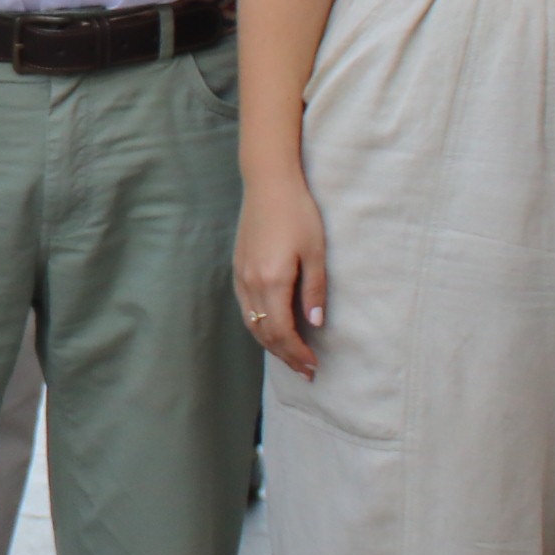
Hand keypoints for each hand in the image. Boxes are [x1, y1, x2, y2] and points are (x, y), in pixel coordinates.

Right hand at [234, 172, 326, 378]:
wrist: (268, 184)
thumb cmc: (298, 213)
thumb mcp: (315, 251)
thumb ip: (314, 289)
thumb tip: (316, 322)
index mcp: (272, 281)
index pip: (282, 331)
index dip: (297, 352)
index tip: (313, 366)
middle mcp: (251, 283)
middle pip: (264, 333)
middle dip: (285, 355)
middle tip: (305, 371)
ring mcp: (240, 276)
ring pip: (251, 323)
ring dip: (271, 345)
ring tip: (291, 356)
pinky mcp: (238, 268)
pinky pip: (246, 308)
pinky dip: (259, 327)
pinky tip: (272, 329)